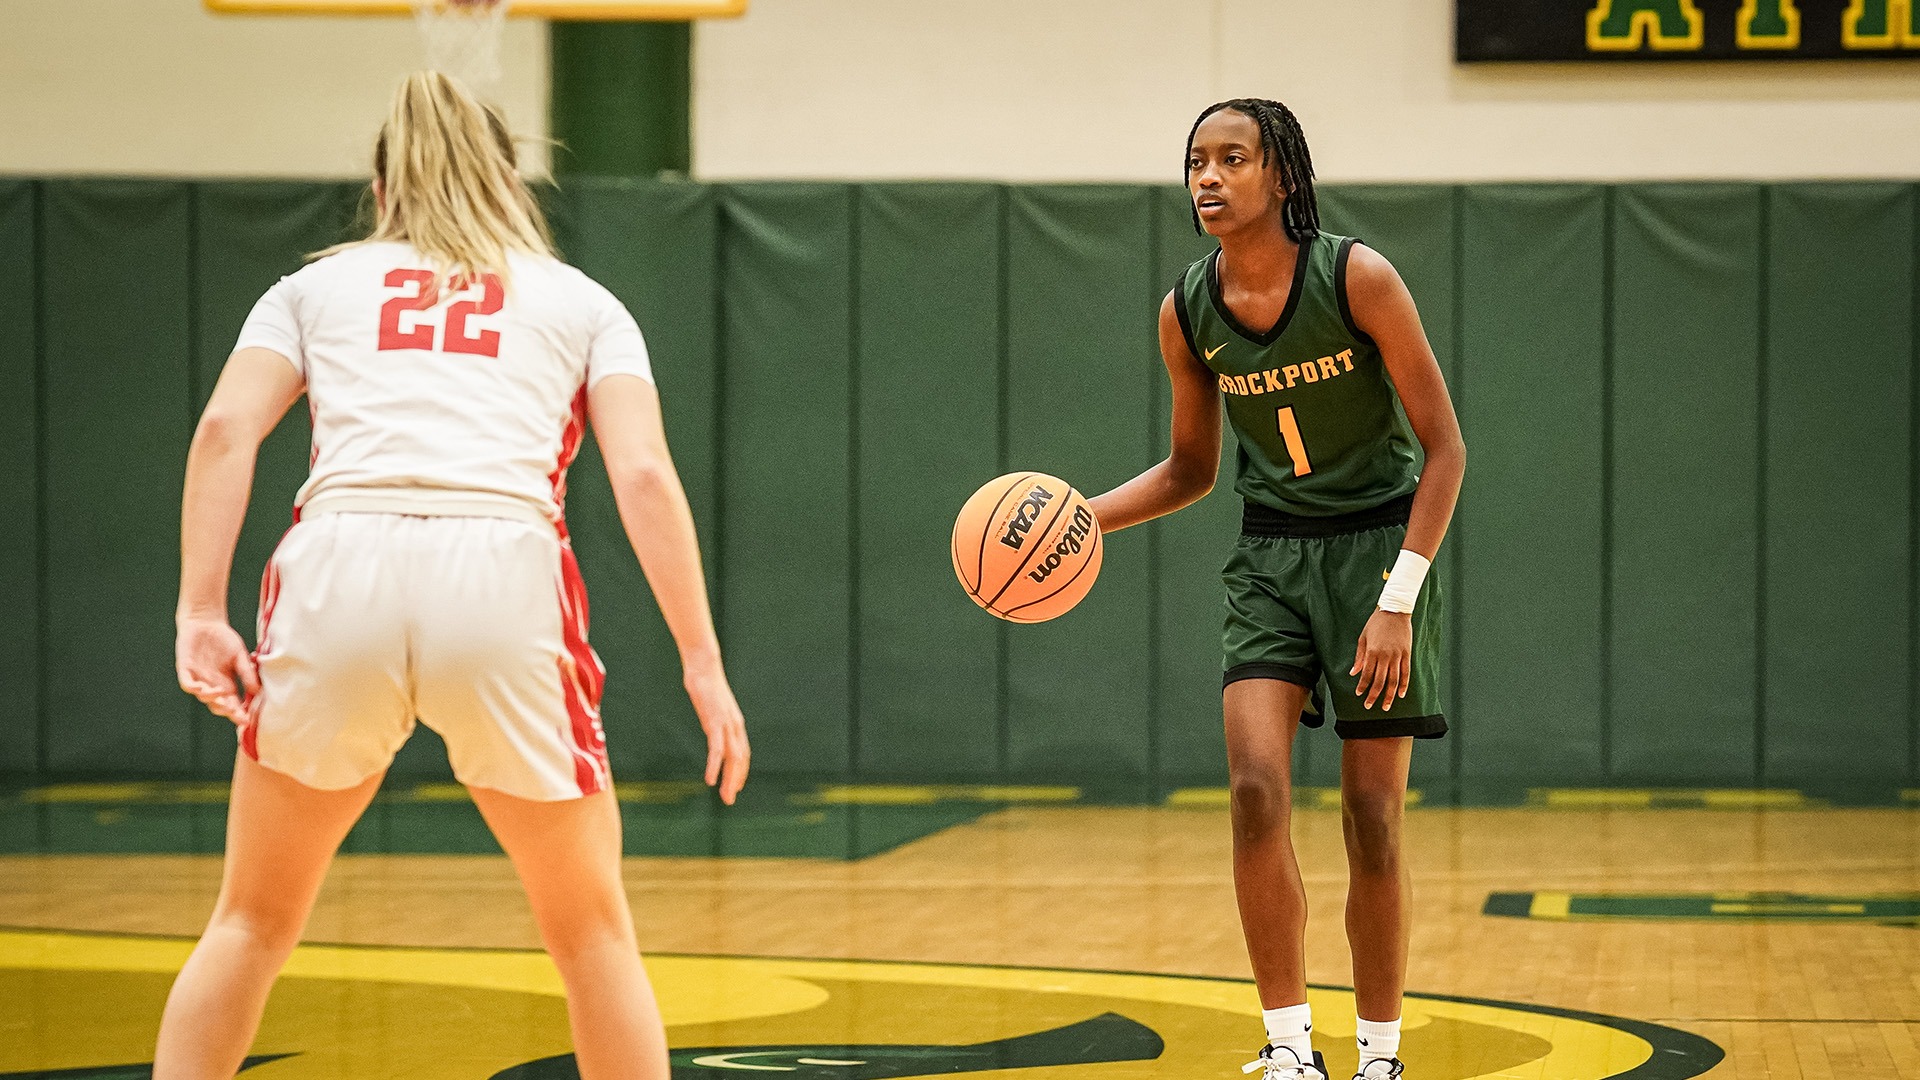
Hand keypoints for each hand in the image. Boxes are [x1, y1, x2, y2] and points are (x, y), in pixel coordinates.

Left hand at [175, 615, 257, 723]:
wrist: (205, 623)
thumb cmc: (224, 639)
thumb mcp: (240, 657)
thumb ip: (247, 673)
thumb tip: (257, 690)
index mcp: (226, 685)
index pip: (233, 704)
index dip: (239, 713)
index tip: (248, 719)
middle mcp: (212, 686)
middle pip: (218, 705)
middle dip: (227, 711)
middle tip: (236, 713)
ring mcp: (198, 679)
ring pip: (203, 697)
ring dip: (213, 699)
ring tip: (223, 699)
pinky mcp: (185, 671)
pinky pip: (188, 684)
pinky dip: (194, 688)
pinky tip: (202, 688)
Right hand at [683, 660, 748, 804]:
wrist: (704, 666)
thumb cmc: (706, 684)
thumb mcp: (713, 706)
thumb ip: (715, 719)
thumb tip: (712, 726)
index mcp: (735, 723)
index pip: (743, 753)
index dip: (741, 771)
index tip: (735, 786)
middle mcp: (735, 726)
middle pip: (740, 759)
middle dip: (736, 781)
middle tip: (730, 800)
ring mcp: (726, 724)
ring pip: (732, 758)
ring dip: (729, 779)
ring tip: (725, 796)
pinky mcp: (714, 722)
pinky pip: (716, 749)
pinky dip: (714, 766)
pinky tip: (710, 779)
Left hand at [1349, 609, 1412, 711]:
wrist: (1394, 610)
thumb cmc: (1375, 623)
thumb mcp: (1363, 638)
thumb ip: (1359, 657)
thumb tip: (1353, 673)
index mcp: (1372, 652)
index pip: (1366, 675)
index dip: (1363, 687)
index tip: (1359, 695)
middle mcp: (1385, 656)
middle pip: (1379, 681)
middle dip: (1374, 695)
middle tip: (1369, 706)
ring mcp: (1397, 655)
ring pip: (1394, 680)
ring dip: (1389, 695)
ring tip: (1386, 706)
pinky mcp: (1407, 654)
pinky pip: (1406, 673)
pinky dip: (1404, 685)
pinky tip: (1401, 695)